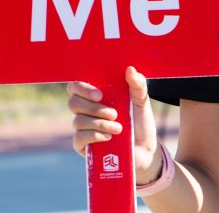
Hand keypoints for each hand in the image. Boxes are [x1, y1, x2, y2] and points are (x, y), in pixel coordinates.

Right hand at [66, 66, 160, 182]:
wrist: (145, 149)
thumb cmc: (140, 122)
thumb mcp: (142, 102)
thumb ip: (137, 85)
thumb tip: (130, 69)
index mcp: (96, 96)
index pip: (75, 86)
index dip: (82, 88)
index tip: (100, 95)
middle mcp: (86, 111)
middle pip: (73, 103)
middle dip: (94, 108)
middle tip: (114, 114)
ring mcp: (83, 129)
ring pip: (78, 121)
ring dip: (100, 124)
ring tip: (118, 128)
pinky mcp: (84, 146)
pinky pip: (78, 138)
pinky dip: (94, 136)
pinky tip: (109, 138)